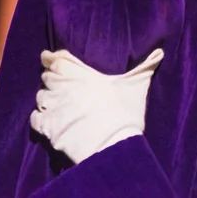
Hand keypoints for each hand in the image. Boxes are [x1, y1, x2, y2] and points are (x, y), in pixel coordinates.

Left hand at [30, 48, 163, 163]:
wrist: (111, 145)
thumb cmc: (124, 111)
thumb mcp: (137, 85)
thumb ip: (145, 66)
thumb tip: (160, 52)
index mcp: (80, 73)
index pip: (58, 59)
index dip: (51, 57)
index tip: (48, 57)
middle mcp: (63, 87)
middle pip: (48, 77)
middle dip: (52, 78)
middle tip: (58, 82)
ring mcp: (53, 107)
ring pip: (41, 96)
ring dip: (47, 97)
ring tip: (54, 101)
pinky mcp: (47, 127)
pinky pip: (35, 117)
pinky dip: (39, 116)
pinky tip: (47, 118)